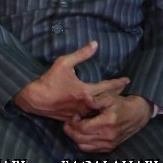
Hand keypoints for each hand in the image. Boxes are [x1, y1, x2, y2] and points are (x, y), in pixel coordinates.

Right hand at [13, 42, 128, 121]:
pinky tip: (99, 113)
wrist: (35, 98)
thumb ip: (81, 54)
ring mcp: (79, 113)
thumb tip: (95, 44)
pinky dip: (95, 114)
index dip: (119, 83)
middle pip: (106, 100)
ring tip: (116, 101)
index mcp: (85, 90)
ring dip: (108, 106)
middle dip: (117, 95)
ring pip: (98, 111)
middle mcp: (85, 104)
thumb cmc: (49, 80)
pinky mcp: (72, 118)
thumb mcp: (64, 62)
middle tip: (126, 92)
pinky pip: (88, 117)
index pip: (107, 87)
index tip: (128, 80)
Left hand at [63, 94, 151, 152]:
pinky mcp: (109, 148)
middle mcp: (108, 136)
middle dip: (70, 130)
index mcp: (107, 123)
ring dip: (75, 137)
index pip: (82, 128)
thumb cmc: (122, 104)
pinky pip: (90, 149)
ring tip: (75, 127)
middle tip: (69, 122)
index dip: (74, 122)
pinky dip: (83, 143)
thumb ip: (96, 99)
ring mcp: (109, 144)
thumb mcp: (109, 97)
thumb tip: (85, 98)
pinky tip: (83, 134)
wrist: (137, 114)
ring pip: (83, 145)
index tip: (75, 115)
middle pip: (79, 138)